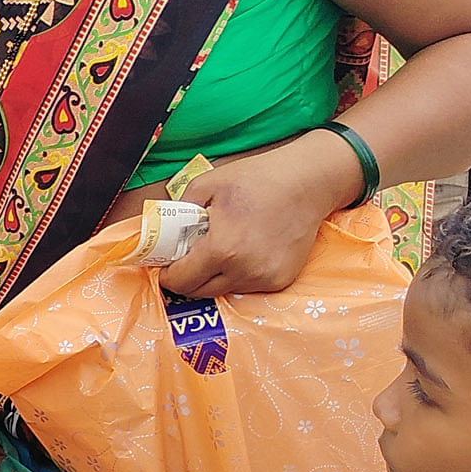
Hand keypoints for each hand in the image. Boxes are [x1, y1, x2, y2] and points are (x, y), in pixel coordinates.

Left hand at [157, 133, 359, 297]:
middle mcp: (244, 272)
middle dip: (187, 278)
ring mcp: (265, 279)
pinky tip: (243, 251)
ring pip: (223, 290)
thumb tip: (163, 231)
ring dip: (213, 277)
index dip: (167, 274)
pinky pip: (248, 286)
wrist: (307, 182)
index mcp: (222, 250)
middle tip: (186, 258)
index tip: (165, 264)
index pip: (180, 280)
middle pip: (199, 291)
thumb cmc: (256, 179)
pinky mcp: (281, 281)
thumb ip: (178, 212)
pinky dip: (238, 275)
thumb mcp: (206, 185)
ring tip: (218, 249)